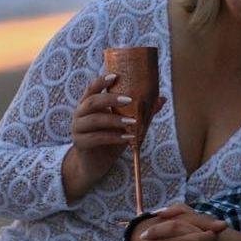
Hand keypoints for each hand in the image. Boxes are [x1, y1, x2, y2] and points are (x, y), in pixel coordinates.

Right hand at [63, 71, 165, 201]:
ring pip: (95, 120)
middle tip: (129, 99)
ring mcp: (78, 128)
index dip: (101, 81)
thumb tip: (162, 99)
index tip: (115, 76)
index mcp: (88, 104)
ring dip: (115, 120)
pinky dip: (114, 137)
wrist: (93, 164)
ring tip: (133, 122)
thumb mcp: (125, 124)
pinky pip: (97, 138)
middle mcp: (80, 113)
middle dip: (111, 99)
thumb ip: (140, 111)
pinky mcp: (80, 143)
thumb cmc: (109, 139)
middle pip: (92, 102)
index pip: (91, 88)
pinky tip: (128, 138)